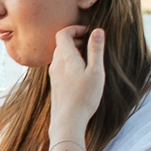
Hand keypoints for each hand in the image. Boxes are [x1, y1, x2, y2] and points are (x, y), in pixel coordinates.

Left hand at [48, 26, 105, 144]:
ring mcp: (53, 74)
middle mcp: (56, 64)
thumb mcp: (95, 71)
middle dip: (76, 39)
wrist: (68, 121)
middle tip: (91, 45)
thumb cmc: (84, 97)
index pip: (62, 33)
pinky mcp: (54, 84)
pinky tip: (81, 73)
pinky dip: (70, 62)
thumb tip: (97, 31)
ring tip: (89, 59)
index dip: (75, 29)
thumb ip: (96, 50)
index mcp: (65, 57)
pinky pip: (60, 66)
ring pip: (61, 55)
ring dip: (73, 51)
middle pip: (61, 43)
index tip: (88, 33)